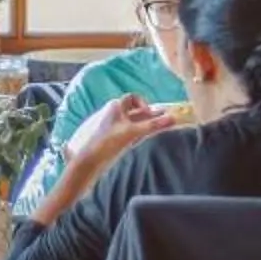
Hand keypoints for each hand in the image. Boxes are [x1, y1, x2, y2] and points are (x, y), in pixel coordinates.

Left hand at [66, 94, 181, 175]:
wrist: (87, 161)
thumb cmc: (108, 143)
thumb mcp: (132, 132)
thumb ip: (153, 126)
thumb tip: (173, 118)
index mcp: (115, 107)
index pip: (132, 98)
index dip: (143, 103)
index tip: (151, 114)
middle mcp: (112, 114)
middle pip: (134, 111)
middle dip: (148, 115)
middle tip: (163, 120)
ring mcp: (110, 127)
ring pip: (130, 123)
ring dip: (143, 125)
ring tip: (156, 129)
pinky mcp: (109, 140)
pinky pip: (126, 133)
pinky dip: (135, 133)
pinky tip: (140, 139)